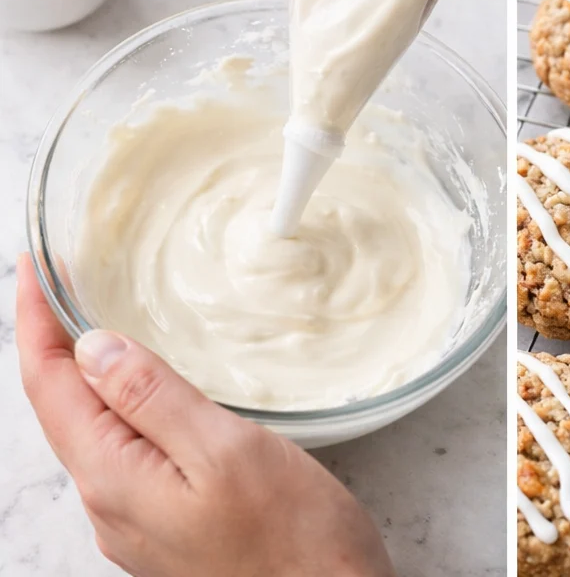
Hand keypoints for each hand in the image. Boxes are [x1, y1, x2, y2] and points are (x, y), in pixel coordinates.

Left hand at [16, 256, 394, 576]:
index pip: (49, 385)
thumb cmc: (293, 544)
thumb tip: (94, 348)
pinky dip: (117, 403)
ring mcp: (136, 520)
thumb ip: (154, 398)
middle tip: (59, 279)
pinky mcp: (167, 525)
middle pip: (61, 407)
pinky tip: (142, 384)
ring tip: (91, 317)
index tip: (35, 265)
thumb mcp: (225, 450)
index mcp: (115, 480)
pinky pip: (123, 451)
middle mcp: (112, 505)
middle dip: (53, 340)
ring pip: (91, 429)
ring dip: (83, 371)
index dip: (37, 319)